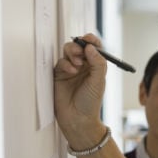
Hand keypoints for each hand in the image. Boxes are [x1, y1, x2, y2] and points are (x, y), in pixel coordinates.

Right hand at [53, 33, 107, 148]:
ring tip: (77, 63)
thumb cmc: (90, 103)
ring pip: (68, 51)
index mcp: (95, 66)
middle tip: (81, 52)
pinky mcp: (59, 75)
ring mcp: (70, 70)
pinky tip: (71, 71)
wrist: (78, 119)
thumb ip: (97, 63)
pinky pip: (60, 62)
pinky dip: (65, 63)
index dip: (91, 41)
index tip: (89, 39)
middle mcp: (83, 66)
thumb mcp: (99, 81)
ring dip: (72, 53)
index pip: (94, 47)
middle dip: (79, 45)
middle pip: (79, 46)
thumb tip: (91, 47)